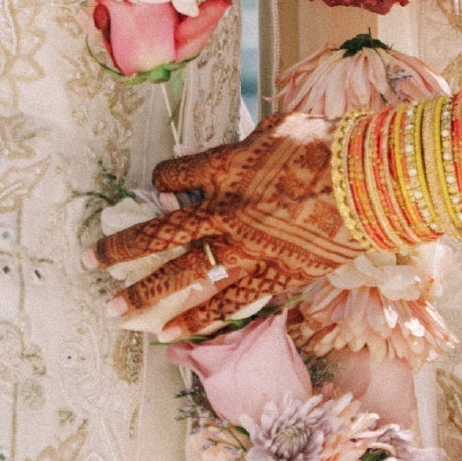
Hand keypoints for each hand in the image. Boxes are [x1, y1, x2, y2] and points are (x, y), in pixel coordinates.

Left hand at [94, 120, 361, 341]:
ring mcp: (247, 247)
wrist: (372, 182)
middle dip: (122, 248)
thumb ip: (249, 143)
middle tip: (89, 261)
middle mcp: (226, 210)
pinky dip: (199, 317)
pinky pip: (227, 300)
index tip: (159, 185)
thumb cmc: (332, 143)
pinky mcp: (273, 275)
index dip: (164, 179)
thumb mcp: (281, 128)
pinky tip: (170, 332)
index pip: (174, 175)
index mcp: (226, 167)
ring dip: (147, 294)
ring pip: (185, 275)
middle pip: (162, 232)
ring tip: (114, 312)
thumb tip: (229, 148)